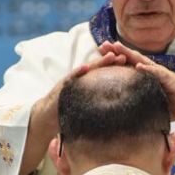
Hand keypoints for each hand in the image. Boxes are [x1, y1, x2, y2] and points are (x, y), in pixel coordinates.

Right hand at [19, 52, 128, 174]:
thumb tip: (117, 112)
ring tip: (110, 56)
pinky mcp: (61, 87)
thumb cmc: (67, 113)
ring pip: (86, 69)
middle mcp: (79, 80)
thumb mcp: (85, 109)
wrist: (45, 118)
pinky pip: (70, 78)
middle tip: (125, 56)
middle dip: (110, 61)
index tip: (129, 65)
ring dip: (98, 62)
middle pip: (97, 68)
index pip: (103, 74)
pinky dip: (77, 72)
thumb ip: (97, 105)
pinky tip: (85, 68)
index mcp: (86, 84)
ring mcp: (70, 82)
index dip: (115, 69)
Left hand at [98, 41, 174, 121]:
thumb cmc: (174, 104)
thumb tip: (122, 117)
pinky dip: (148, 69)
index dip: (114, 61)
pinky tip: (138, 66)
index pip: (127, 67)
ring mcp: (161, 74)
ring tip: (116, 47)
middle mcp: (152, 72)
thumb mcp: (152, 105)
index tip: (98, 56)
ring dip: (129, 53)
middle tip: (101, 45)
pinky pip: (158, 73)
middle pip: (131, 59)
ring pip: (142, 61)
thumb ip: (138, 105)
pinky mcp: (171, 79)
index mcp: (146, 78)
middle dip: (116, 51)